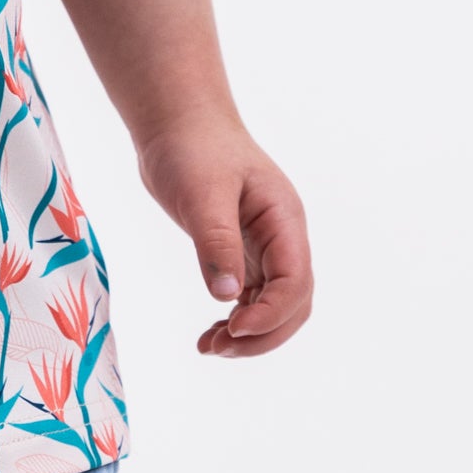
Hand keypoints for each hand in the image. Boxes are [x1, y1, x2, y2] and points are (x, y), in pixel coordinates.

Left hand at [136, 120, 313, 357]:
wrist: (176, 123)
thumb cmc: (192, 148)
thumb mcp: (202, 193)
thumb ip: (216, 243)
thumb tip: (228, 296)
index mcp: (284, 219)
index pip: (296, 280)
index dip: (272, 312)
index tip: (235, 328)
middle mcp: (282, 236)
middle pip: (293, 302)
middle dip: (263, 333)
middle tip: (219, 349)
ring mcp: (264, 246)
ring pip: (273, 304)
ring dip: (249, 333)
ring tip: (209, 348)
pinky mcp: (241, 251)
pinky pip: (250, 296)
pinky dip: (235, 318)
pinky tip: (210, 334)